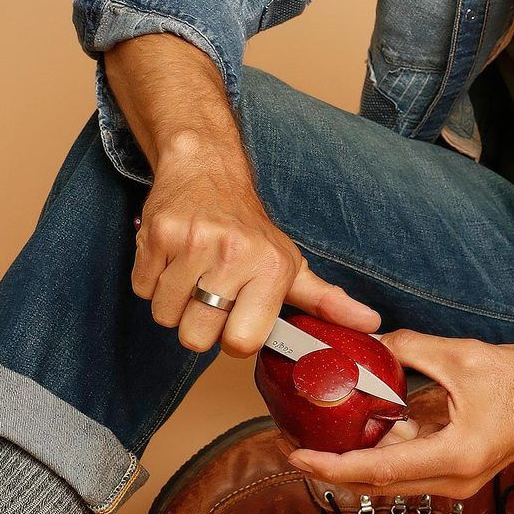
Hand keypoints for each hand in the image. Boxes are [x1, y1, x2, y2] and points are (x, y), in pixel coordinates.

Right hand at [131, 145, 380, 356]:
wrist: (208, 169)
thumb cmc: (250, 228)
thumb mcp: (292, 263)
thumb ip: (327, 300)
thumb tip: (372, 324)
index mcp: (271, 267)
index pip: (241, 344)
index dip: (233, 337)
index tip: (237, 314)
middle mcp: (235, 253)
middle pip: (196, 338)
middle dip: (199, 323)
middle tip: (211, 291)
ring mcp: (194, 242)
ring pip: (164, 316)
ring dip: (174, 302)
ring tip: (193, 272)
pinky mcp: (159, 234)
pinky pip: (142, 290)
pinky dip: (151, 280)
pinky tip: (172, 258)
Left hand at [274, 330, 513, 499]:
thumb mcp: (460, 356)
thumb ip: (410, 349)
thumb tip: (372, 343)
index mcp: (455, 456)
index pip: (380, 470)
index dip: (333, 465)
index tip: (299, 455)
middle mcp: (454, 478)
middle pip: (379, 482)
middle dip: (334, 466)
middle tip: (294, 444)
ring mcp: (456, 478)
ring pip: (393, 477)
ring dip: (357, 459)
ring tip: (319, 436)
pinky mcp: (457, 469)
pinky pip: (410, 466)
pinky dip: (383, 450)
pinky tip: (364, 425)